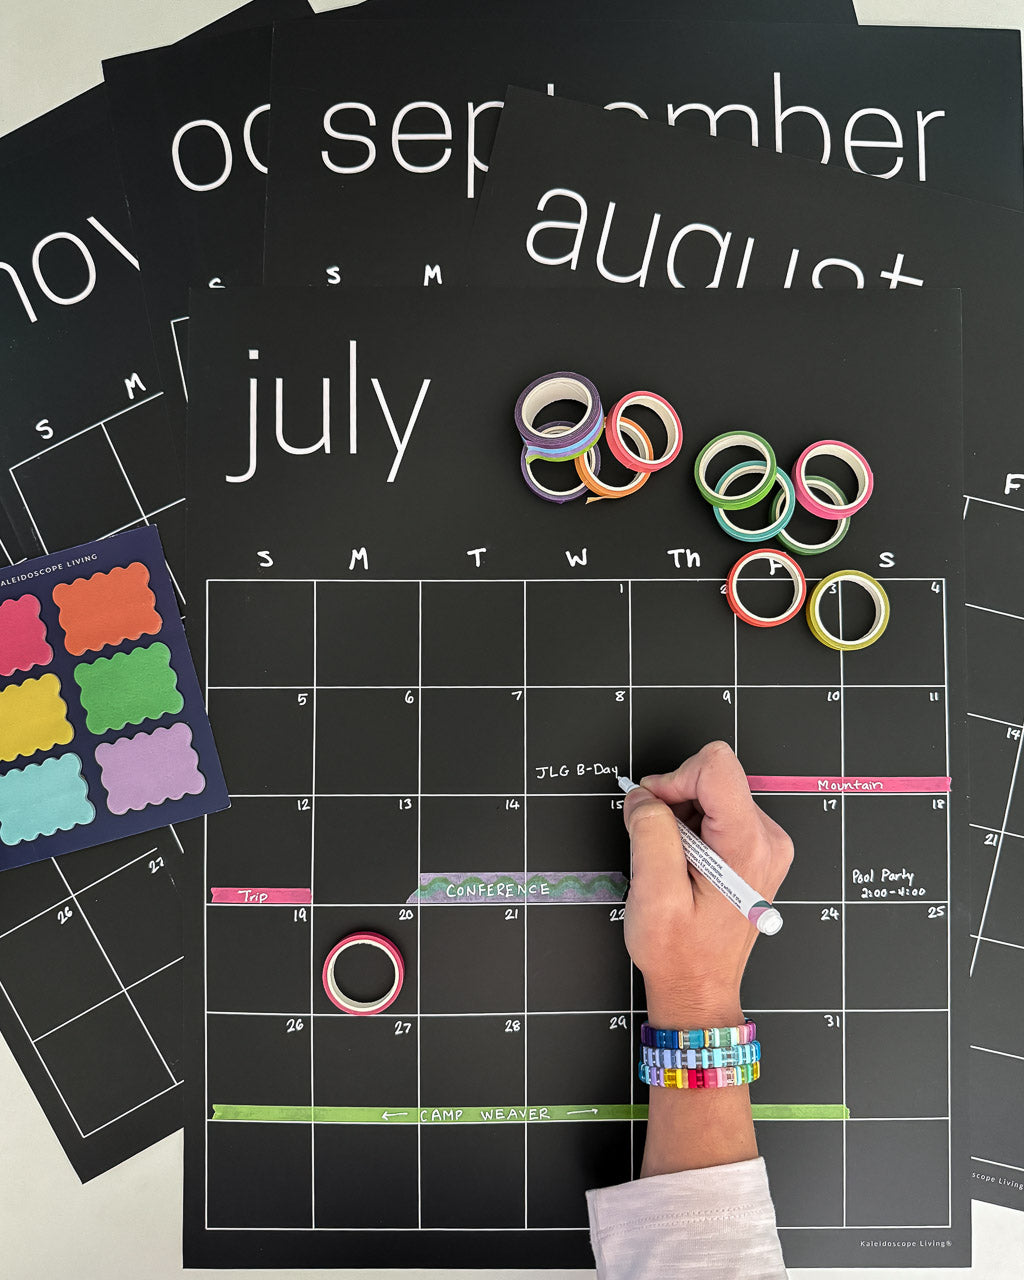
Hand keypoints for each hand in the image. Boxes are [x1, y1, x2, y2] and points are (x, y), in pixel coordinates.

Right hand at [623, 741, 793, 1029]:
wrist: (700, 988)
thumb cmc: (679, 952)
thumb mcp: (654, 891)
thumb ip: (649, 830)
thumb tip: (643, 796)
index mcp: (747, 845)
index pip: (715, 766)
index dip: (673, 780)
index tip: (652, 811)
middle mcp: (767, 839)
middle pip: (713, 777)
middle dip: (675, 802)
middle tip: (659, 848)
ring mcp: (766, 844)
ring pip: (713, 793)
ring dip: (682, 819)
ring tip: (673, 863)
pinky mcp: (756, 849)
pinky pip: (718, 813)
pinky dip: (693, 830)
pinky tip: (685, 865)